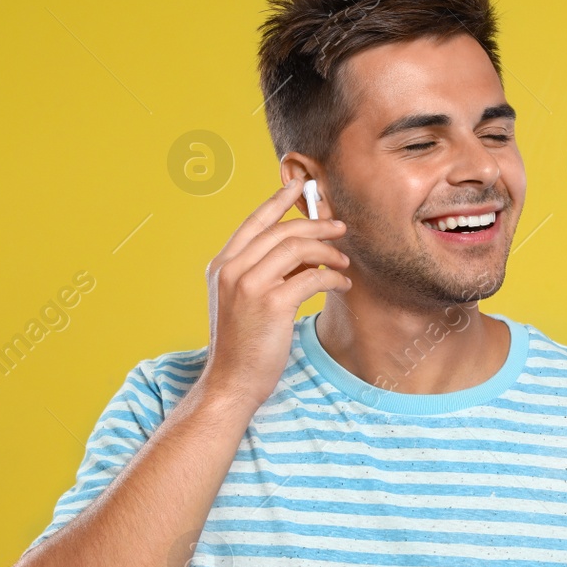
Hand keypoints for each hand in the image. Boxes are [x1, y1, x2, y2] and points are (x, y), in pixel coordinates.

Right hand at [199, 178, 350, 408]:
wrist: (231, 381)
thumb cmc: (242, 344)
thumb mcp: (241, 300)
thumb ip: (262, 272)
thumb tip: (303, 250)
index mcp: (221, 265)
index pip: (253, 222)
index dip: (277, 200)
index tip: (297, 185)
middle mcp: (232, 269)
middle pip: (282, 230)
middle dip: (316, 225)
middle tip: (340, 228)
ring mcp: (249, 285)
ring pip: (298, 248)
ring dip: (328, 252)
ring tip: (344, 262)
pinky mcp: (272, 303)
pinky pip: (312, 277)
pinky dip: (332, 277)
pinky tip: (342, 283)